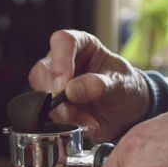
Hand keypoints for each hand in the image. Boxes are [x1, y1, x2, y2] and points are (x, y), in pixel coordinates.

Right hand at [28, 30, 148, 140]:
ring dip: (58, 111)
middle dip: (53, 92)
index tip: (64, 82)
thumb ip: (99, 84)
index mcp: (82, 46)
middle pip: (42, 70)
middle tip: (69, 108)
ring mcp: (56, 85)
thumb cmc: (125, 88)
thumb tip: (71, 90)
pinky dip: (64, 124)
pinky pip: (49, 114)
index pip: (62, 41)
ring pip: (39, 94)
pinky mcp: (54, 106)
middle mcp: (63, 62)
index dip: (60, 60)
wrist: (128, 114)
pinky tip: (84, 125)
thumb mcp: (121, 83)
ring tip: (82, 119)